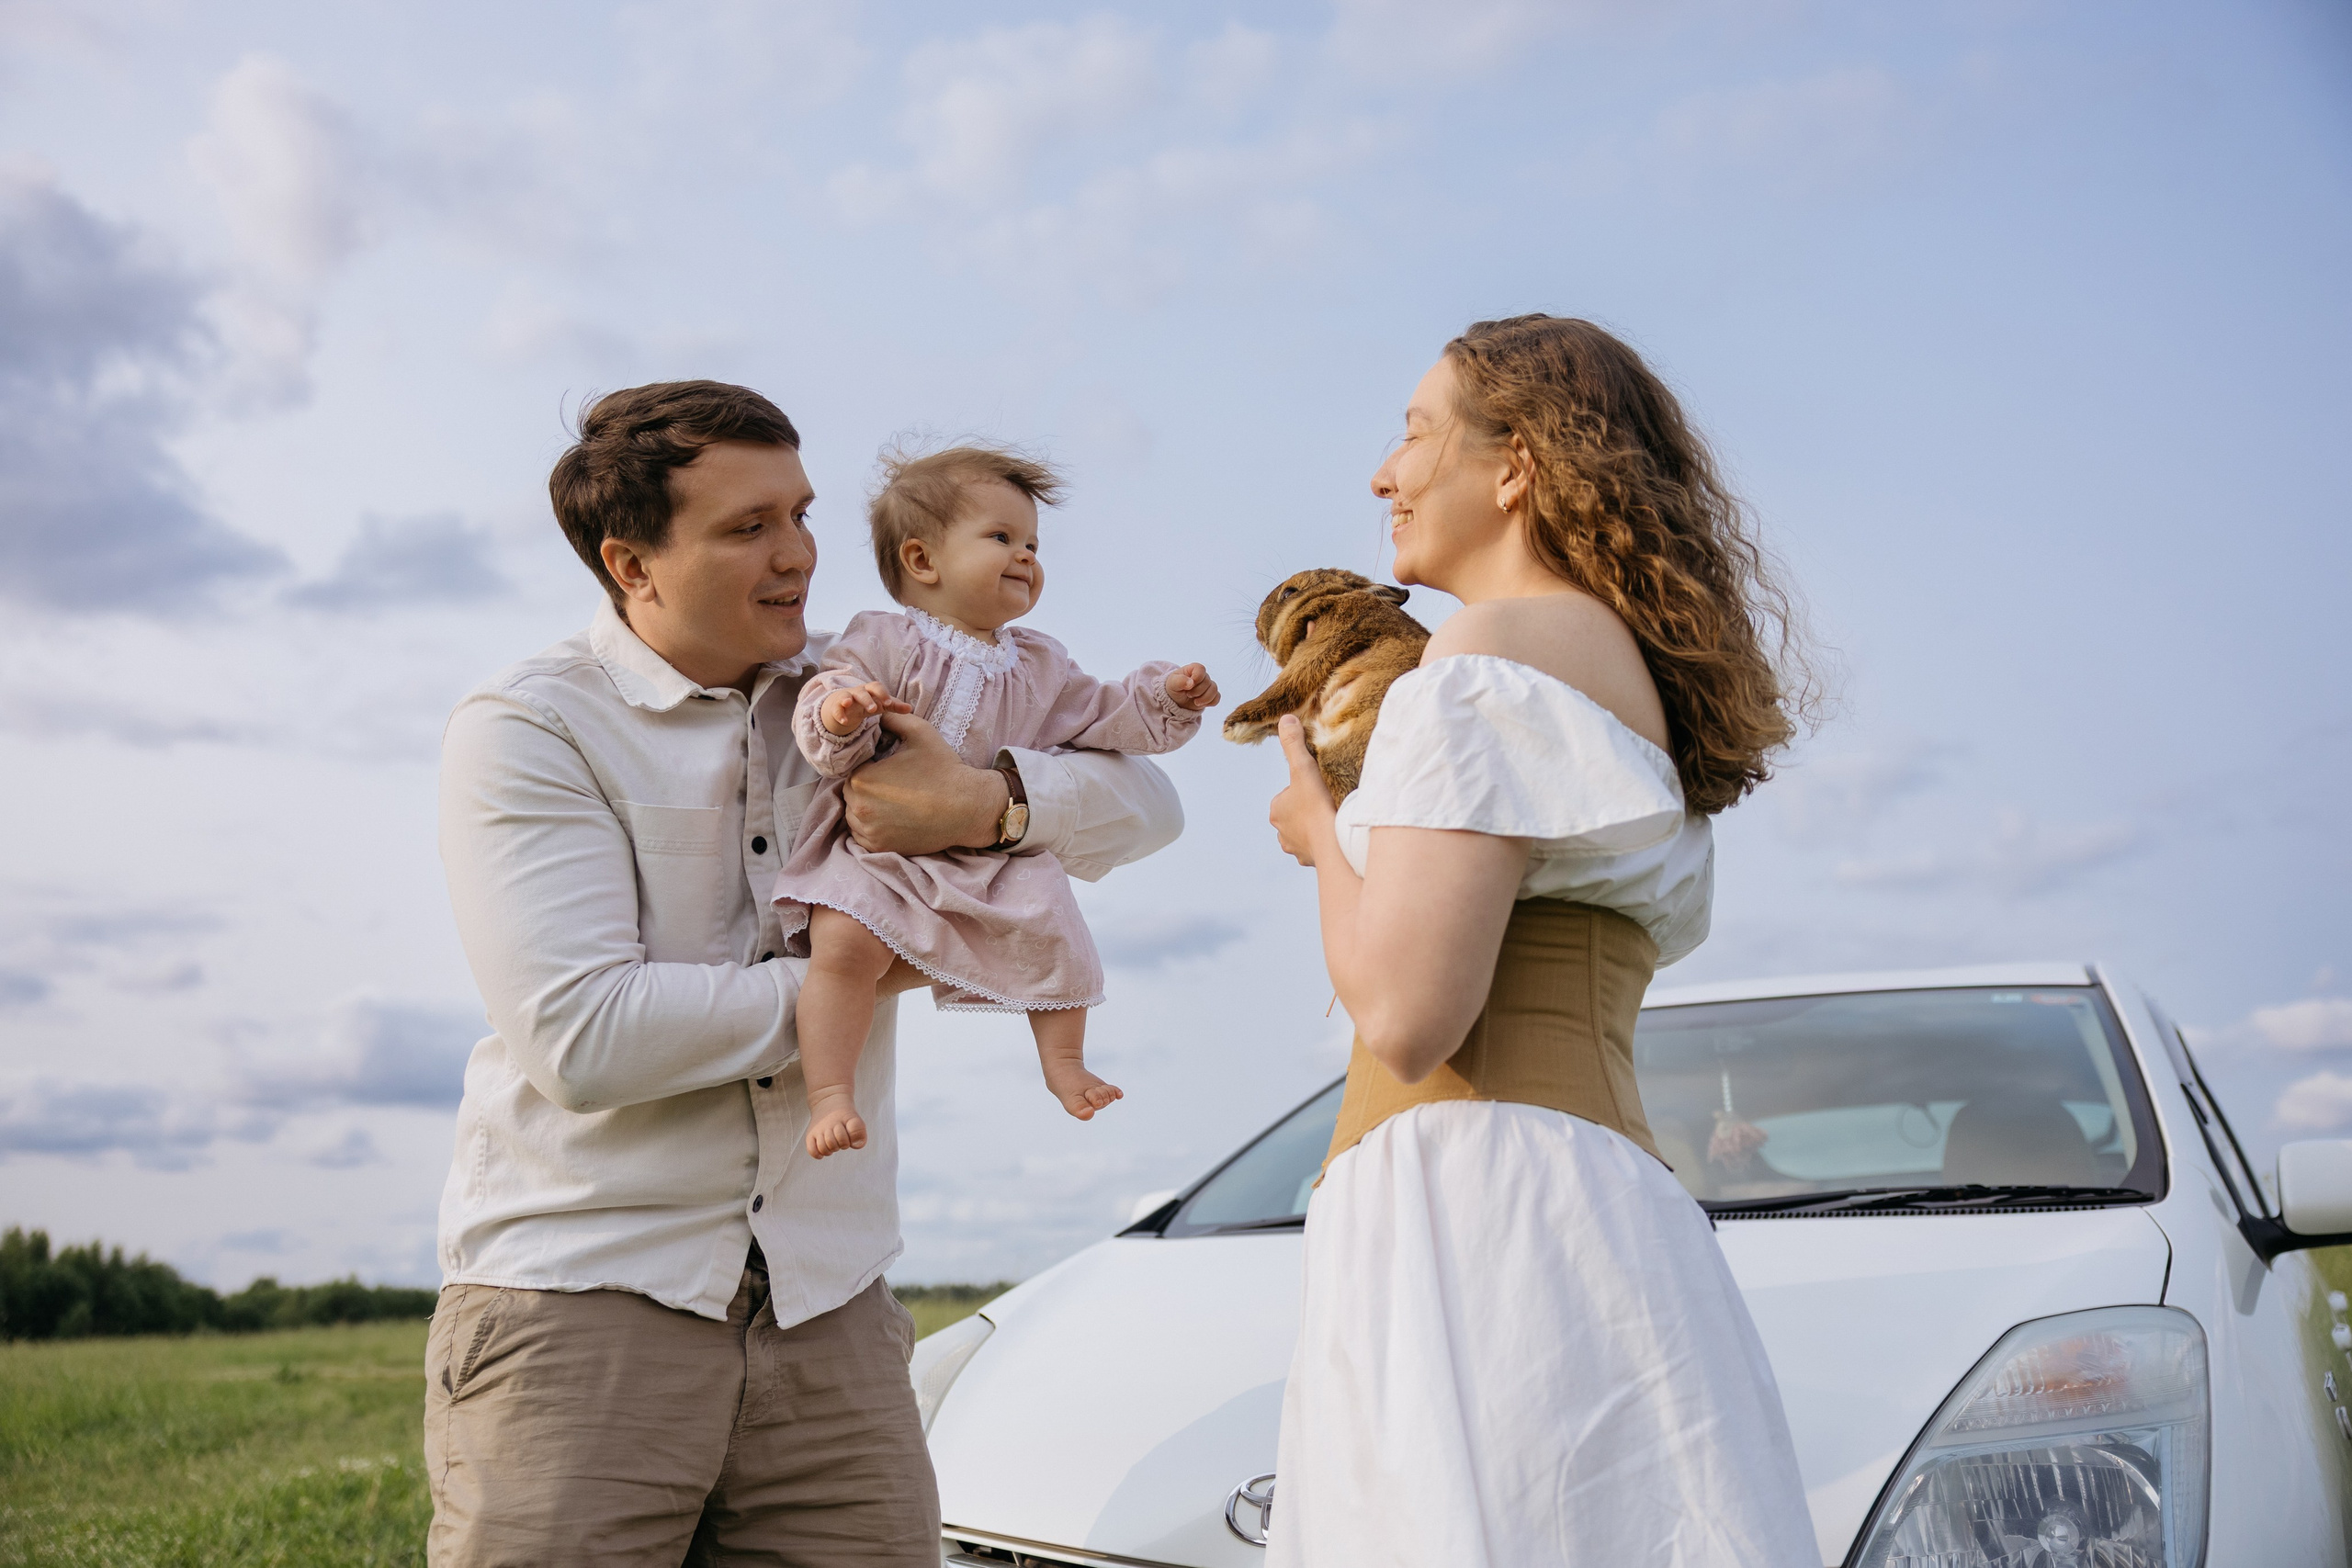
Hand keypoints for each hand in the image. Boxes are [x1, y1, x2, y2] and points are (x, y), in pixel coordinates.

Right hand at [821, 681, 911, 736]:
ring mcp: (846, 697)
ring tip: (848, 703)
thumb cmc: (868, 703)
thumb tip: (910, 708)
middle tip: (874, 709)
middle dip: (867, 699)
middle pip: (862, 692)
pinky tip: (843, 721)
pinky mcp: (837, 706)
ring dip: (847, 699)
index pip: (877, 687)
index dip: (883, 694)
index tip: (889, 704)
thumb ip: (895, 706)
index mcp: (871, 690)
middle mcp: (858, 691)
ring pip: (846, 696)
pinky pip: (837, 709)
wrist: (846, 704)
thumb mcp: (882, 705)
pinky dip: (839, 714)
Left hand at [842, 712, 1010, 854]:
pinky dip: (871, 827)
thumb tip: (875, 711)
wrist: (967, 807)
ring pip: (854, 815)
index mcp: (862, 779)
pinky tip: (892, 817)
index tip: (887, 768)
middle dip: (866, 787)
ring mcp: (868, 831)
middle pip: (851, 793)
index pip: (852, 769)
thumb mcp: (919, 732)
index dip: (868, 766)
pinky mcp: (879, 847)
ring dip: (866, 807)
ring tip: (892, 801)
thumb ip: (892, 718)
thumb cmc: (944, 769)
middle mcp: (859, 808)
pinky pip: (862, 836)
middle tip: (892, 784)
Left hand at [1165, 663, 1220, 711]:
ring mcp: (1208, 685)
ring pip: (1214, 690)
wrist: (1176, 699)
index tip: (1189, 685)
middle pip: (1207, 682)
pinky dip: (1210, 702)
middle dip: (1197, 691)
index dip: (1197, 678)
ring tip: (1195, 702)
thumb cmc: (1174, 687)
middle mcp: (1203, 676)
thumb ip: (1180, 681)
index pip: (1201, 669)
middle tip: (1188, 694)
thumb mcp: (1172, 683)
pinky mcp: (1211, 695)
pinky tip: (1200, 703)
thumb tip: (1191, 682)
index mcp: (1193, 669)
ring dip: (1204, 698)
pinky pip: (1217, 698)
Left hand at [1268, 714, 1335, 867]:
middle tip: (1329, 803)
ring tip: (1332, 819)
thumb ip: (1294, 744)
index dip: (1307, 787)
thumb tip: (1286, 719)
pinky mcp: (1307, 860)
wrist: (1333, 843)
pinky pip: (1314, 849)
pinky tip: (1333, 835)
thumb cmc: (1318, 805)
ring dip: (1316, 826)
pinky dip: (1322, 842)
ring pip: (1305, 831)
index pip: (1291, 792)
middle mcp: (1280, 830)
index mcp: (1276, 809)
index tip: (1321, 789)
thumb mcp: (1304, 768)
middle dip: (1311, 808)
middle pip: (1297, 812)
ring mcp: (1293, 847)